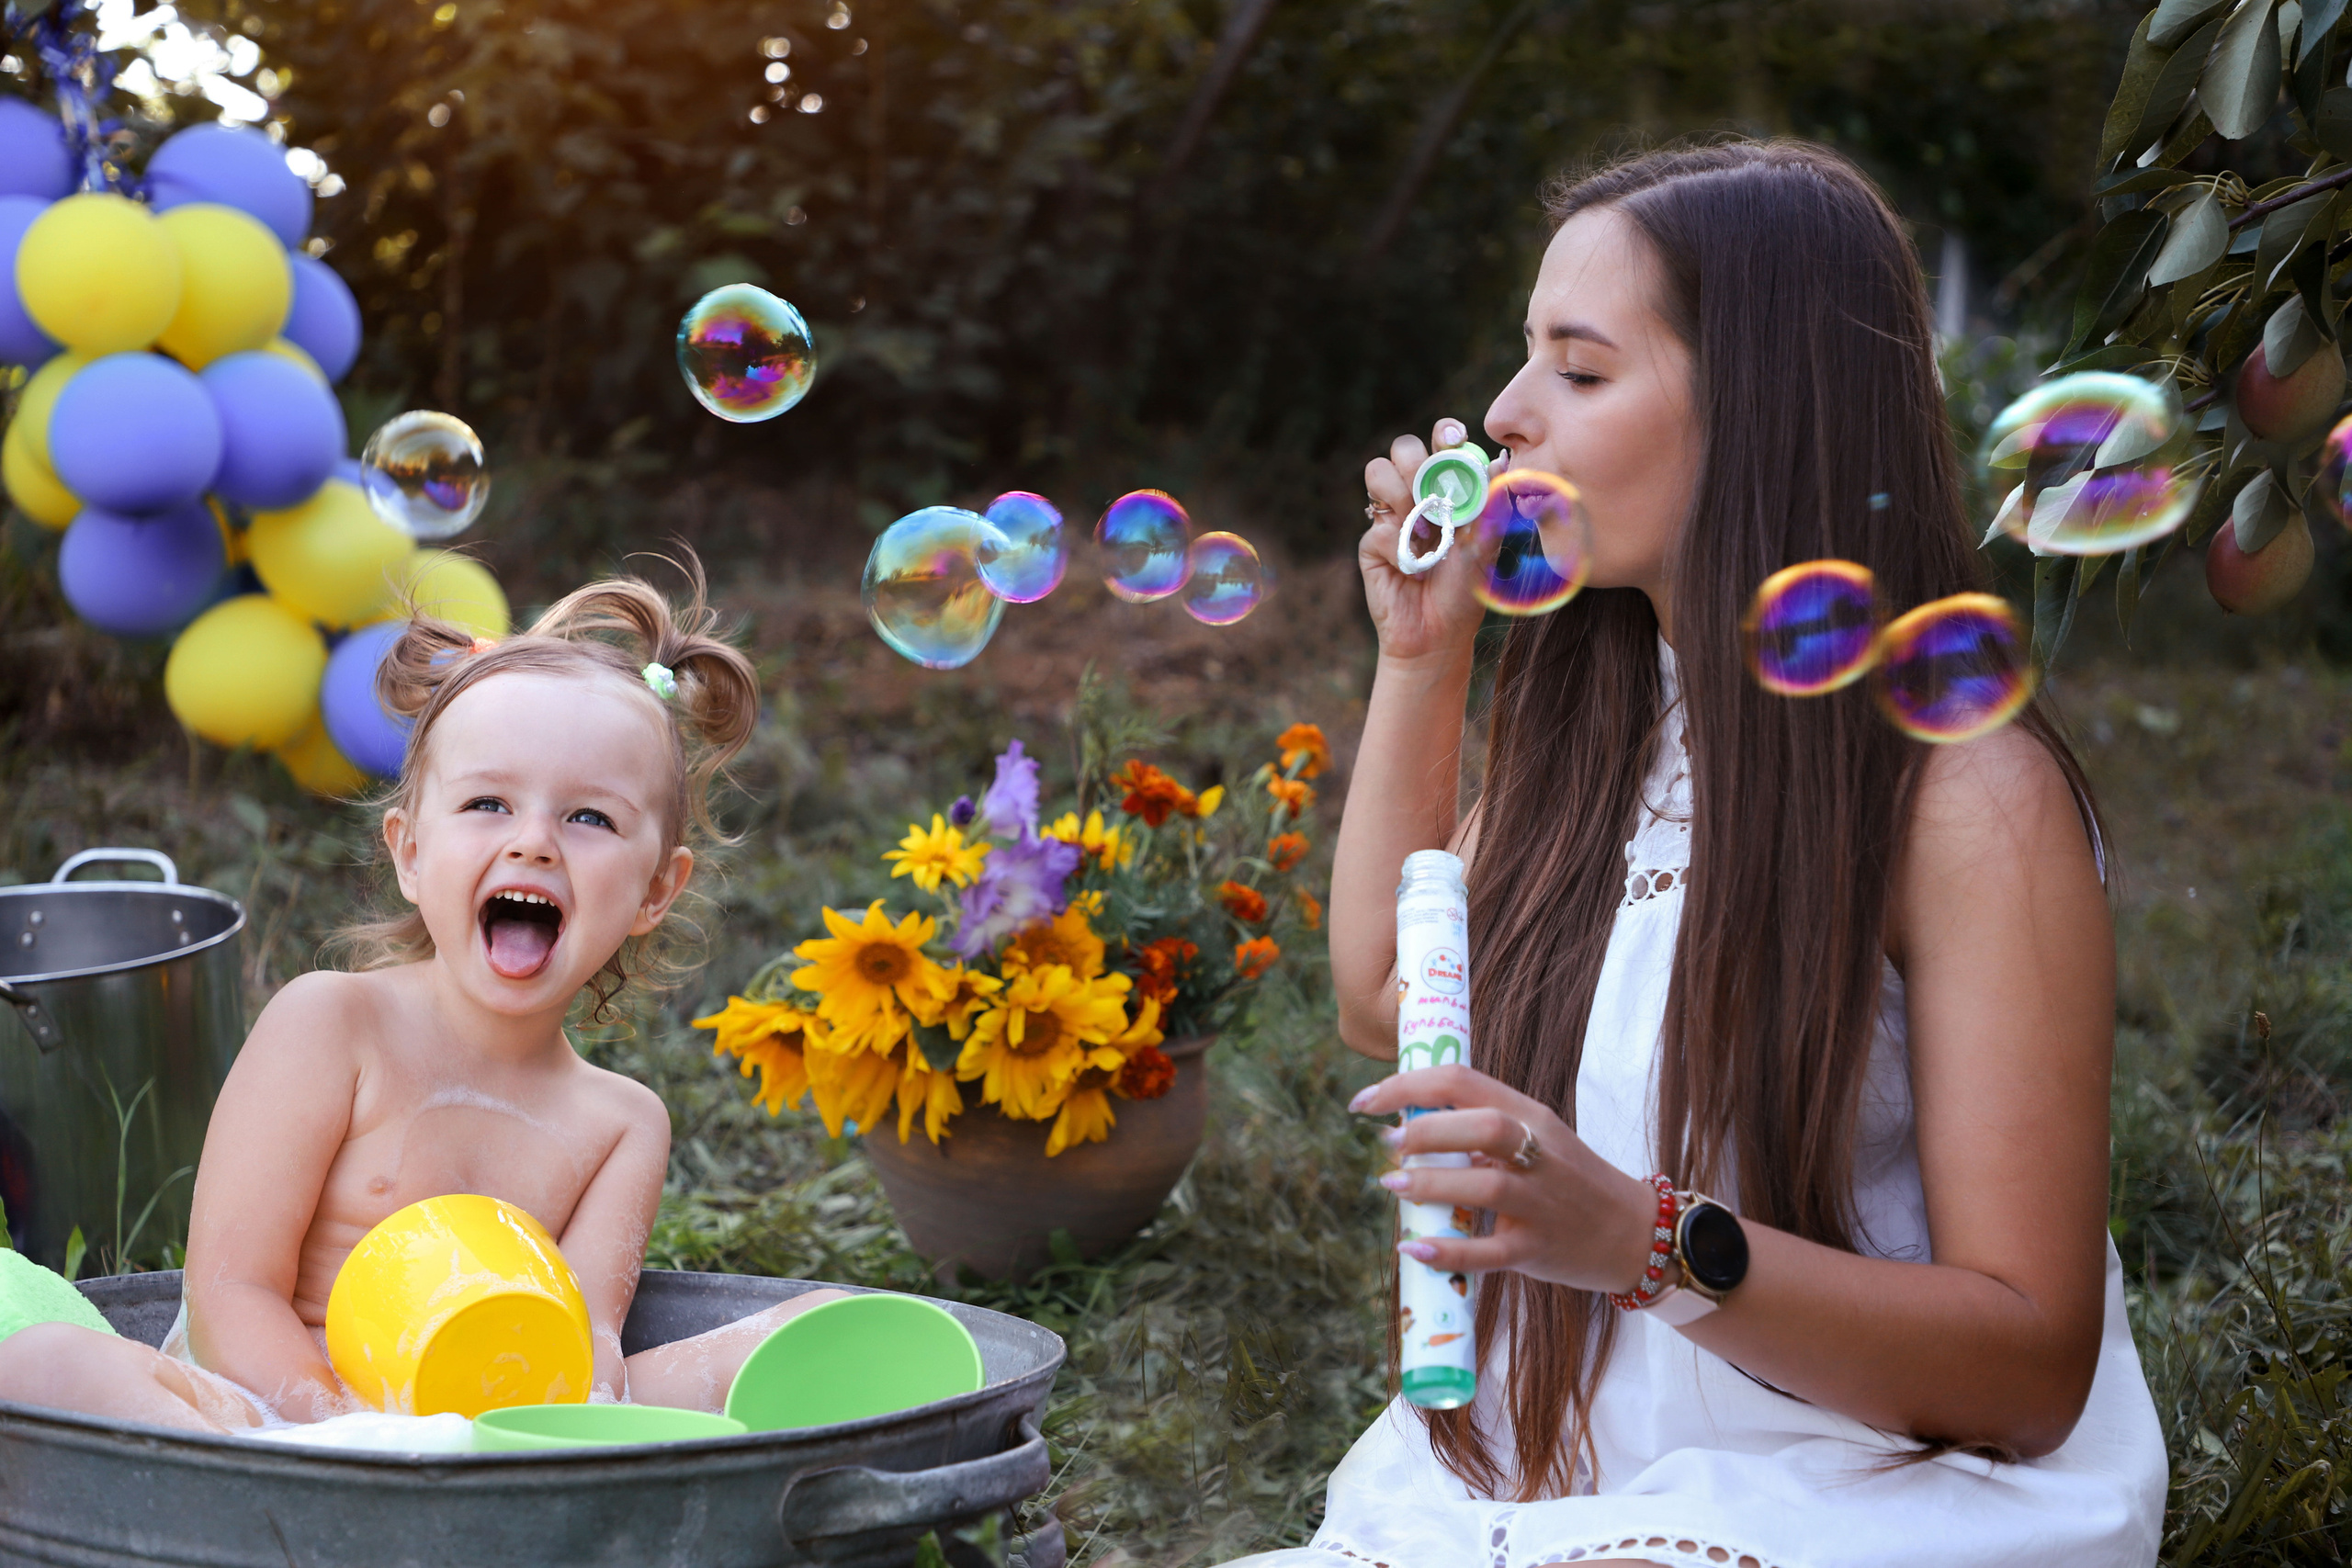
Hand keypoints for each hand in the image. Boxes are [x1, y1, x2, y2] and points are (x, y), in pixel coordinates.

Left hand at [1350, 1064, 1658, 1293]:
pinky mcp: (1538, 1249)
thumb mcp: (1535, 1139)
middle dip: (1425, 1130)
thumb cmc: (1569, 1181)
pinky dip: (1448, 1251)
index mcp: (1530, 1115)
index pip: (1463, 1081)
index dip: (1406, 1085)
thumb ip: (1480, 1130)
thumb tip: (1407, 1126)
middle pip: (1482, 1125)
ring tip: (1393, 1186)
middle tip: (1388, 1144)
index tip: (1365, 1101)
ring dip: (1433, 1183)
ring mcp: (1541, 1204)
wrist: (1634, 1232)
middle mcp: (1538, 1153)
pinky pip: (1490, 1253)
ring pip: (1486, 1186)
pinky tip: (1413, 1248)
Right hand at [1359, 420, 1488, 663]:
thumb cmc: (1465, 592)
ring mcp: (1391, 516)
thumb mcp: (1486, 547)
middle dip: (1417, 460)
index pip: (1442, 445)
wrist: (1438, 635)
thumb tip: (1501, 460)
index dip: (1444, 433)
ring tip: (1421, 527)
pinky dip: (1399, 546)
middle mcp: (1416, 495)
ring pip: (1378, 471)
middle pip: (1404, 447)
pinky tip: (1412, 568)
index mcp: (1448, 490)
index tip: (1453, 438)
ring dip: (1401, 493)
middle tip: (1431, 486)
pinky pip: (1378, 526)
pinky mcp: (1371, 541)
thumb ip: (1492, 506)